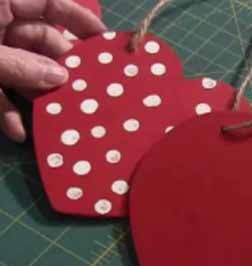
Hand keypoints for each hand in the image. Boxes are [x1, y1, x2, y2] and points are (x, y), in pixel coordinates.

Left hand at [0, 0, 105, 141]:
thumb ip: (20, 65)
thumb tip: (60, 77)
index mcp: (1, 3)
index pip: (51, 4)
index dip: (80, 19)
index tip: (105, 42)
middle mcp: (0, 24)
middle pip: (42, 41)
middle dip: (60, 68)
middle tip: (81, 90)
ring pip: (24, 68)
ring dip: (37, 92)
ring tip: (57, 114)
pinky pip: (0, 88)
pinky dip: (7, 108)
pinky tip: (18, 130)